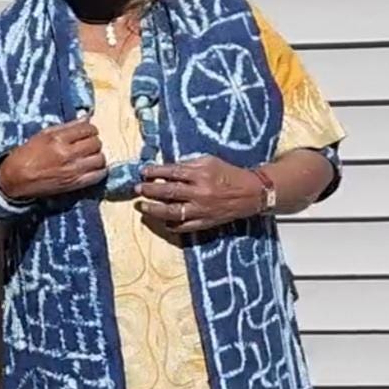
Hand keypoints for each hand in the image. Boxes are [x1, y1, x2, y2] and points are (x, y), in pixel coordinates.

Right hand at [0, 120, 106, 200]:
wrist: (16, 178)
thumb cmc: (27, 154)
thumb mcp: (43, 135)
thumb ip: (67, 126)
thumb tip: (87, 118)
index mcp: (58, 139)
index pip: (87, 129)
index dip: (90, 130)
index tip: (87, 133)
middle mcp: (67, 154)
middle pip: (96, 143)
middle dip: (94, 142)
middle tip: (88, 145)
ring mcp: (72, 170)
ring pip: (100, 159)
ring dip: (97, 156)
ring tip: (90, 157)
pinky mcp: (74, 184)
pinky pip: (98, 175)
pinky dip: (99, 171)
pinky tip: (93, 168)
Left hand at [136, 157, 264, 232]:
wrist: (251, 193)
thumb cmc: (229, 174)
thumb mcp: (210, 161)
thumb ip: (189, 165)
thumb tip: (167, 169)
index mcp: (201, 174)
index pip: (172, 172)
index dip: (155, 172)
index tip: (143, 171)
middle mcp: (200, 193)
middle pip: (168, 192)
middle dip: (149, 190)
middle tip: (137, 189)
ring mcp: (201, 210)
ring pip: (171, 212)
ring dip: (154, 209)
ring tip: (142, 206)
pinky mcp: (205, 223)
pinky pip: (183, 226)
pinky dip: (170, 224)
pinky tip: (161, 220)